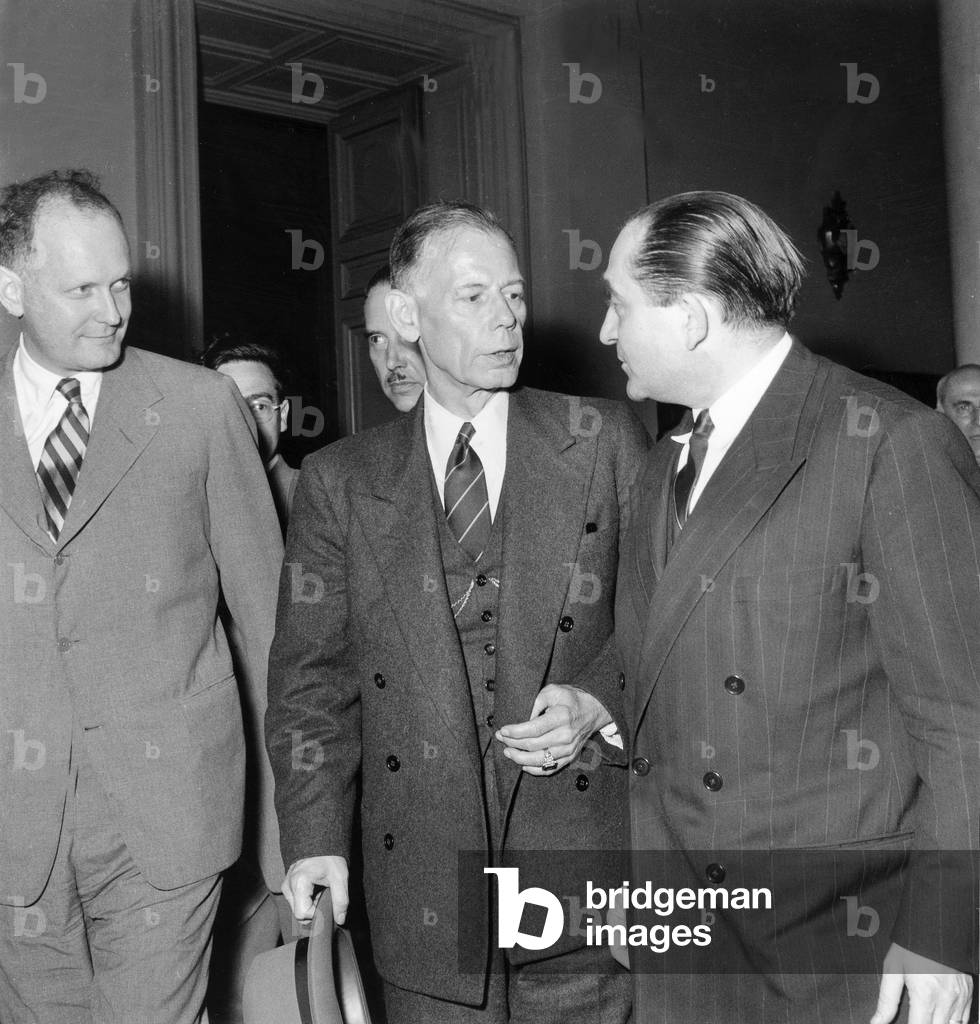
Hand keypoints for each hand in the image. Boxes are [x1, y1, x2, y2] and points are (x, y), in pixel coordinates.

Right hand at [282, 855, 348, 925]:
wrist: (322, 841)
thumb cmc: (331, 858)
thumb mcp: (340, 878)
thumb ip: (341, 900)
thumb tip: (340, 920)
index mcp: (299, 882)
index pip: (302, 914)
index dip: (317, 914)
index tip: (327, 903)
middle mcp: (288, 884)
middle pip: (298, 913)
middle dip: (313, 911)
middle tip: (324, 896)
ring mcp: (285, 884)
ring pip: (296, 908)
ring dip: (309, 906)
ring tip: (320, 891)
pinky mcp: (286, 884)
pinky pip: (295, 901)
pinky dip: (305, 900)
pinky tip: (314, 890)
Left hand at [495, 684, 610, 774]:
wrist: (594, 710)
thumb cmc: (570, 699)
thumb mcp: (552, 690)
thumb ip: (536, 702)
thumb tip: (524, 719)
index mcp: (561, 717)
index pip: (533, 729)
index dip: (515, 732)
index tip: (503, 730)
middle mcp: (566, 735)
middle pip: (534, 746)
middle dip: (513, 744)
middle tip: (501, 739)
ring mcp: (569, 748)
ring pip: (540, 760)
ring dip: (520, 759)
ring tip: (508, 752)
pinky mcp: (570, 757)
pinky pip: (551, 768)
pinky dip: (535, 770)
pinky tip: (523, 765)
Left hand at [870, 942, 972, 1023]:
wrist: (935, 926)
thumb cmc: (910, 946)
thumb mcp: (892, 970)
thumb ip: (886, 1000)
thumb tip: (877, 1021)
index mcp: (925, 996)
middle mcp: (945, 1000)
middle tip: (915, 1018)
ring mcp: (959, 998)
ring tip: (925, 1018)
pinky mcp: (967, 993)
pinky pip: (963, 1019)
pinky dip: (952, 1022)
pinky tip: (940, 1017)